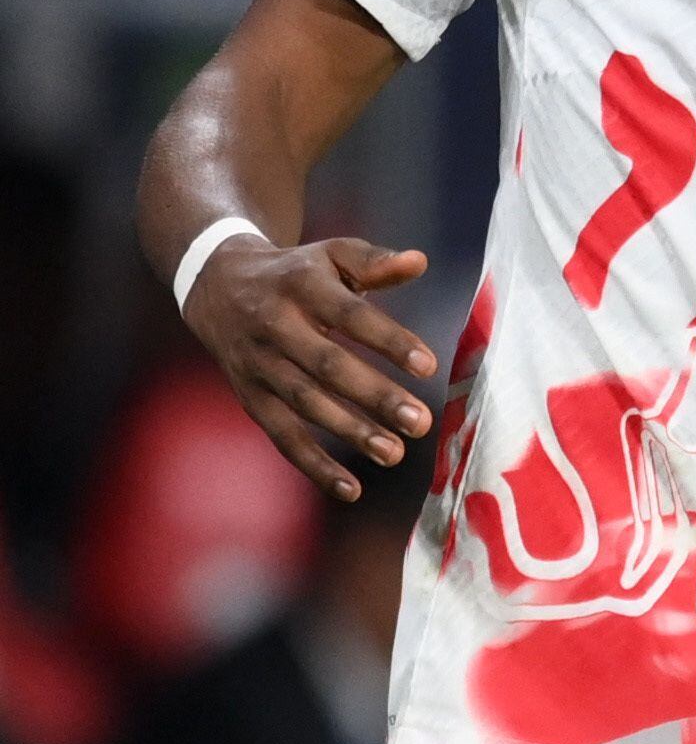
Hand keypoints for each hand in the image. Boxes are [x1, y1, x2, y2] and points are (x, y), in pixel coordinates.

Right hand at [183, 234, 437, 500]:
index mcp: (302, 287)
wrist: (218, 286)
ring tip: (394, 453)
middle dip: (375, 396)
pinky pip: (281, 435)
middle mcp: (275, 328)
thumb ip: (375, 261)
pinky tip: (351, 488)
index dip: (389, 341)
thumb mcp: (332, 254)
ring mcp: (259, 366)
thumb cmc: (297, 271)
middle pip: (327, 366)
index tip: (429, 366)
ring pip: (305, 405)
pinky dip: (313, 464)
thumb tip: (420, 261)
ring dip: (350, 433)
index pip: (351, 316)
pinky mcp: (250, 397)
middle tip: (421, 422)